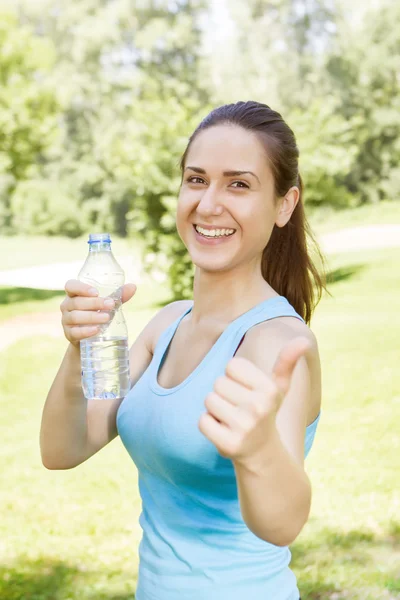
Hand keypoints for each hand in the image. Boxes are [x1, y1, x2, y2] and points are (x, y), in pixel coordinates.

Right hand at [60, 279, 136, 346]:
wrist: (91, 339)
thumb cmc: (98, 314)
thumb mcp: (107, 305)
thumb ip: (118, 296)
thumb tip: (133, 286)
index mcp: (74, 294)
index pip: (71, 286)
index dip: (81, 288)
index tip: (96, 292)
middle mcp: (67, 306)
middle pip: (76, 302)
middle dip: (95, 303)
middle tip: (111, 305)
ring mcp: (66, 320)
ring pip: (75, 317)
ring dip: (92, 317)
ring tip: (107, 318)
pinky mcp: (68, 334)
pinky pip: (74, 332)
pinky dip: (85, 331)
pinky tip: (96, 330)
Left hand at [198, 336, 311, 463]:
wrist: (263, 454)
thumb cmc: (266, 411)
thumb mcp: (279, 387)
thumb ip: (287, 361)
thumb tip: (303, 340)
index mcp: (270, 389)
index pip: (231, 365)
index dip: (234, 377)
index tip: (246, 391)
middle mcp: (259, 407)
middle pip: (218, 383)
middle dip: (224, 394)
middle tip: (238, 408)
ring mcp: (244, 427)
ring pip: (209, 400)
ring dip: (215, 409)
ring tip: (231, 419)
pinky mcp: (229, 444)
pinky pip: (202, 421)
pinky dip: (208, 425)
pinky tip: (223, 431)